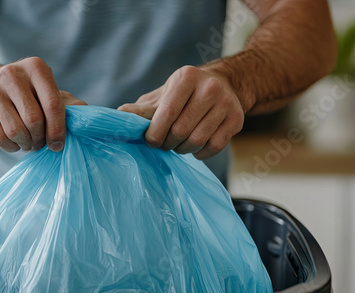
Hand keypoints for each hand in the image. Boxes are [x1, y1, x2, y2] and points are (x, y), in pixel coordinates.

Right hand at [0, 57, 85, 151]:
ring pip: (16, 131)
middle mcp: (12, 74)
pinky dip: (10, 147)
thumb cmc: (23, 92)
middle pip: (34, 120)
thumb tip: (86, 112)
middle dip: (41, 139)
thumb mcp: (45, 90)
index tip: (58, 144)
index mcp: (35, 68)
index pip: (52, 104)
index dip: (58, 129)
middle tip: (42, 144)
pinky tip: (14, 143)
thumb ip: (66, 102)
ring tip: (29, 143)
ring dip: (26, 144)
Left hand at [118, 66, 243, 159]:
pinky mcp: (237, 120)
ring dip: (182, 149)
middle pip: (181, 131)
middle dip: (167, 143)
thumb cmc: (184, 94)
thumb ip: (142, 109)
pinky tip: (194, 146)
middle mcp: (209, 88)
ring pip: (197, 141)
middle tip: (164, 144)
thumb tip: (118, 116)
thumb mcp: (163, 95)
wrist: (224, 85)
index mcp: (186, 78)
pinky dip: (199, 153)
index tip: (150, 140)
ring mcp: (226, 104)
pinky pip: (213, 147)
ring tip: (178, 144)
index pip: (166, 114)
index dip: (155, 133)